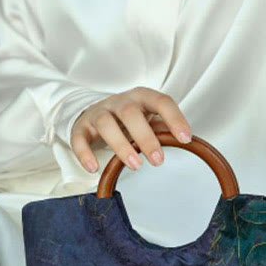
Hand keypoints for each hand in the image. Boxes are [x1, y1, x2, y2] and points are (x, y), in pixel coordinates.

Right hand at [69, 86, 191, 173]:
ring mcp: (98, 113)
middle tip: (158, 161)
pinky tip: (94, 169)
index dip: (174, 118)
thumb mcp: (148, 119)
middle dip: (145, 137)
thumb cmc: (129, 119)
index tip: (186, 139)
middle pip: (130, 112)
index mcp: (141, 97)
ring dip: (121, 145)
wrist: (94, 113)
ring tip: (135, 165)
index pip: (161, 101)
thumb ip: (163, 128)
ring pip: (106, 123)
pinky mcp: (81, 127)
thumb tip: (186, 142)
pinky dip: (85, 153)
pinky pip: (79, 138)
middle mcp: (119, 101)